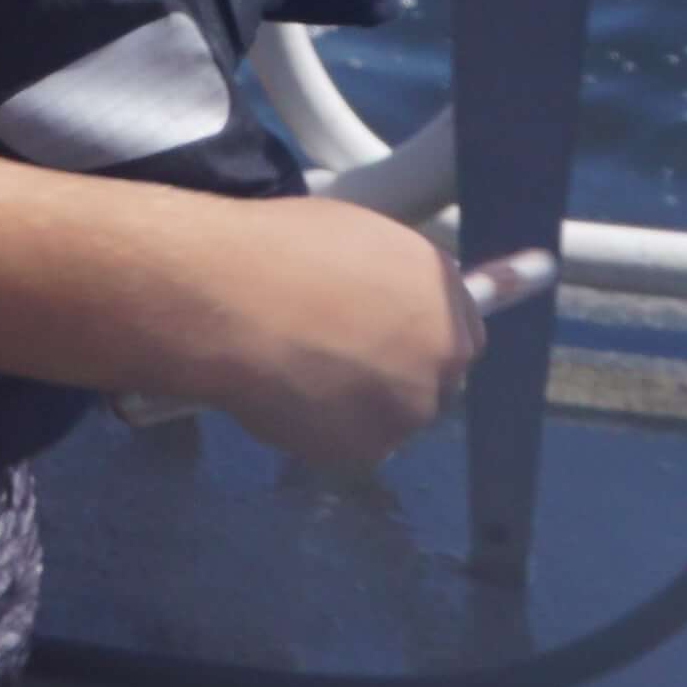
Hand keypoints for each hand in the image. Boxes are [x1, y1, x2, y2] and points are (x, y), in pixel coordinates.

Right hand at [165, 196, 478, 468]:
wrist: (226, 299)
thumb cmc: (277, 247)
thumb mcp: (353, 236)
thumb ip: (390, 276)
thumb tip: (388, 297)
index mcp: (445, 293)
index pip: (460, 331)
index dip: (419, 334)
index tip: (385, 333)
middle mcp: (445, 354)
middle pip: (436, 379)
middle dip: (399, 374)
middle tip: (337, 355)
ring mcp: (411, 408)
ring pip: (393, 417)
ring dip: (361, 407)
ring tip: (299, 377)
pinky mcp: (370, 450)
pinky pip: (351, 444)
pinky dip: (324, 431)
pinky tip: (285, 400)